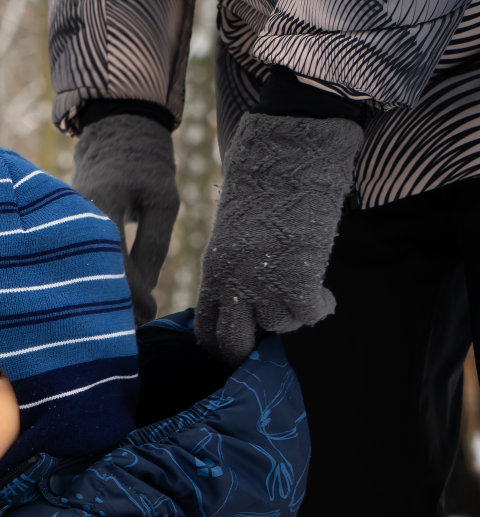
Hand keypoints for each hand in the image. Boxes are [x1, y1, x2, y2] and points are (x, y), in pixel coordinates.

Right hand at [71, 113, 179, 323]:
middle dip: (108, 304)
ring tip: (115, 321)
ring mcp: (61, 224)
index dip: (131, 293)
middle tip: (130, 328)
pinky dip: (88, 280)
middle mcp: (71, 218)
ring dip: (95, 295)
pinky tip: (101, 299)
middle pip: (86, 273)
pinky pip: (73, 261)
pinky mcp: (59, 230)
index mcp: (100, 206)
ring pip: (76, 270)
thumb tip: (144, 292)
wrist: (114, 133)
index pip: (113, 261)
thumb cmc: (145, 166)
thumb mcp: (163, 201)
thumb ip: (154, 246)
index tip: (149, 313)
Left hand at [195, 112, 361, 365]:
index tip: (242, 343)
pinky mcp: (298, 276)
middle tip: (274, 337)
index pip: (206, 330)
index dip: (223, 344)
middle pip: (234, 342)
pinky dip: (321, 306)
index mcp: (212, 273)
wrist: (287, 153)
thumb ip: (234, 269)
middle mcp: (232, 284)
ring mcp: (264, 283)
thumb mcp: (233, 235)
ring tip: (305, 291)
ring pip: (281, 325)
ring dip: (296, 314)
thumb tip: (246, 298)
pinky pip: (310, 312)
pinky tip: (326, 293)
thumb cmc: (262, 184)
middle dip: (253, 348)